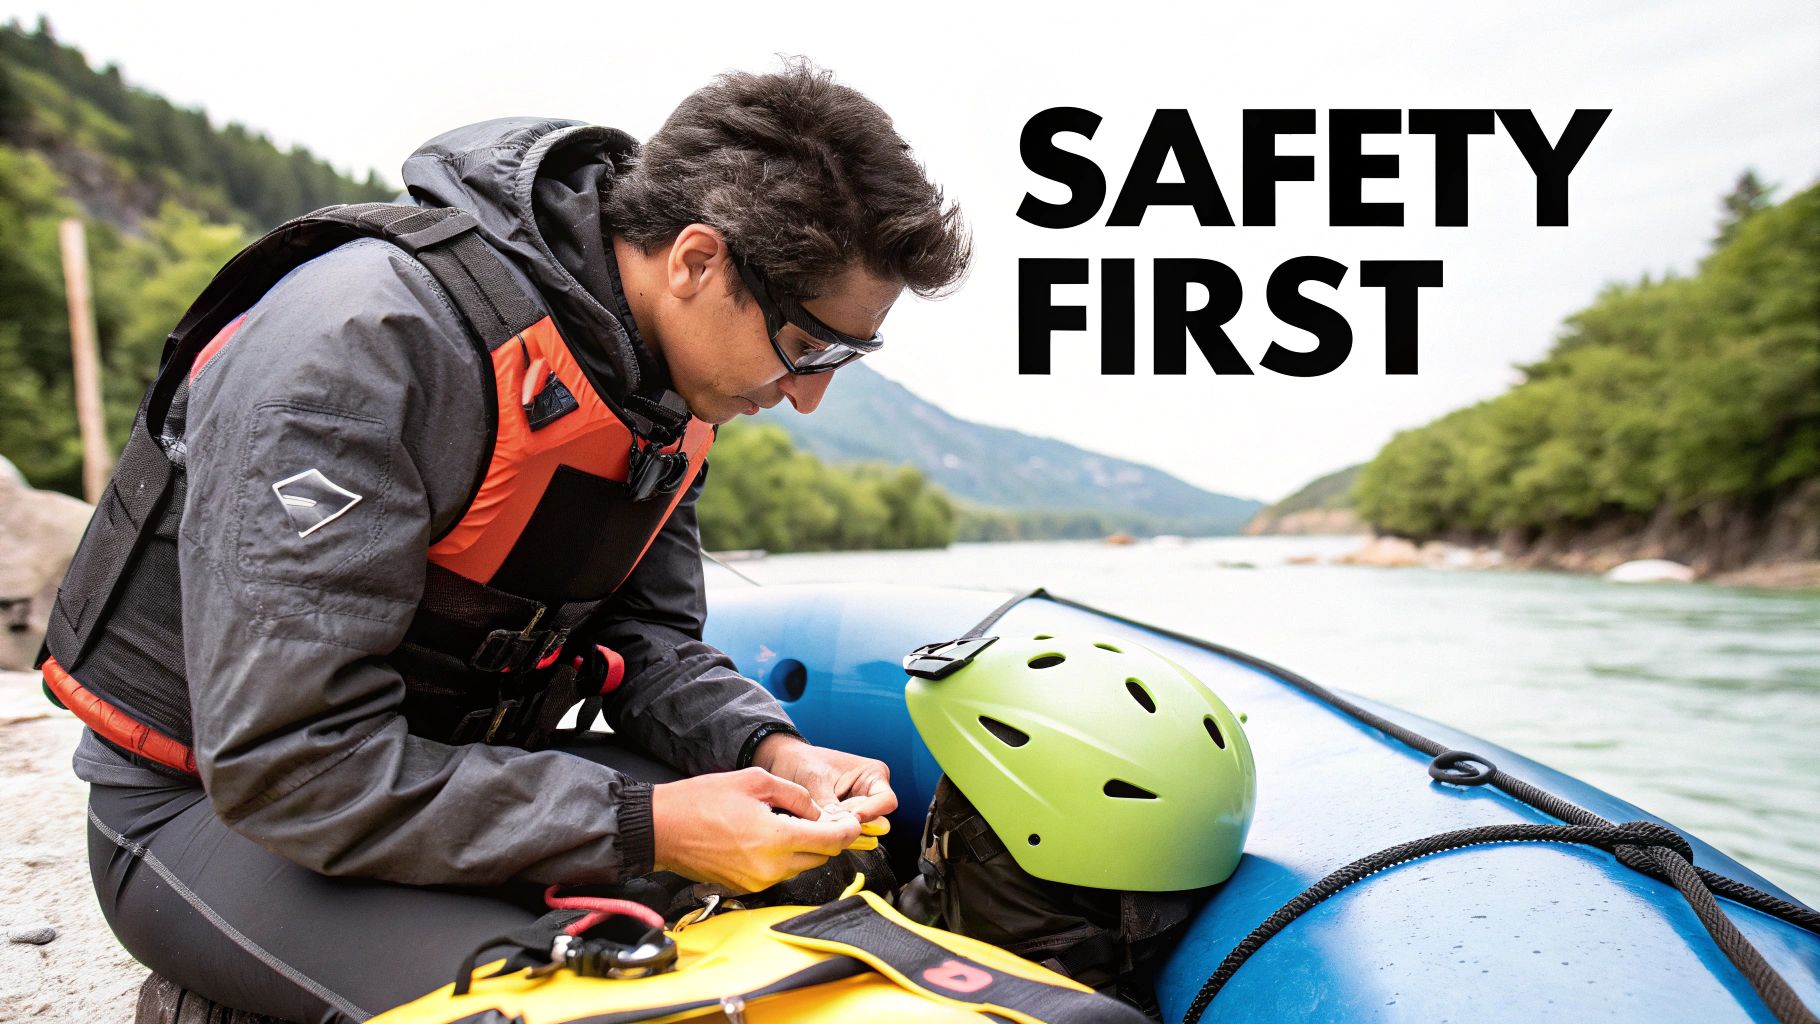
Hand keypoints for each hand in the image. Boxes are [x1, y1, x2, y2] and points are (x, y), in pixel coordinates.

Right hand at [649, 767, 860, 892]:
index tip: (853, 820)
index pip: (832, 841)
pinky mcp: (746, 887)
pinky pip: (779, 872)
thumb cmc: (701, 801)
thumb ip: (796, 796)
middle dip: (825, 836)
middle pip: (821, 856)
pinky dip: (782, 856)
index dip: (848, 829)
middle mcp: (771, 867)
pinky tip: (766, 835)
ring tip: (785, 821)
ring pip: (801, 866)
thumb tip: (818, 811)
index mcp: (776, 839)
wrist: (662, 828)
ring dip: (803, 846)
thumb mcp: (755, 781)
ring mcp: (758, 881)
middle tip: (817, 815)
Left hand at [753, 733, 897, 822]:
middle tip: (833, 826)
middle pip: (875, 818)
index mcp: (873, 774)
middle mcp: (869, 791)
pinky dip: (833, 831)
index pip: (886, 801)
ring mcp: (857, 806)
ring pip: (860, 827)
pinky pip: (845, 830)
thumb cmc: (803, 762)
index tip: (850, 819)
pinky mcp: (843, 817)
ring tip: (821, 825)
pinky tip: (817, 827)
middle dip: (854, 824)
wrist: (784, 761)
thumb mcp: (815, 782)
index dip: (871, 813)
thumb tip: (838, 829)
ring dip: (842, 829)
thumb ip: (829, 807)